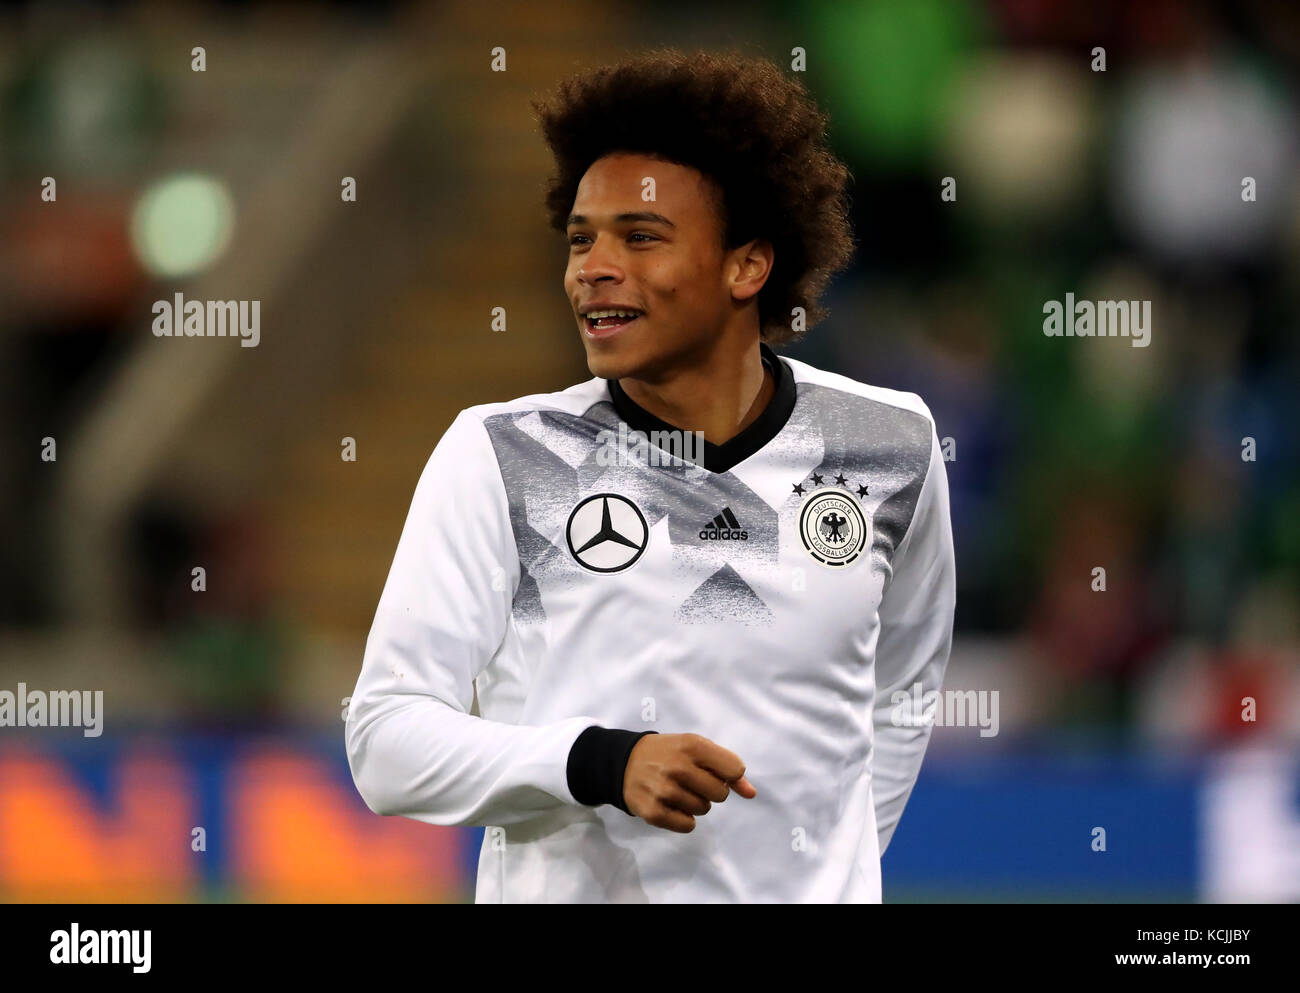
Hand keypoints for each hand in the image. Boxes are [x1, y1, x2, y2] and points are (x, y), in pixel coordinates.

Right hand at [622, 732, 755, 831]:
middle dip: (711, 790)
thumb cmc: (668, 753)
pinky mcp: (653, 812)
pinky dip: (684, 819)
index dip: (728, 774)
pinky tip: (671, 805)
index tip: (712, 770)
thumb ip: (727, 768)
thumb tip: (752, 793)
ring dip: (695, 803)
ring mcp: (665, 790)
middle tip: (692, 781)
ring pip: (704, 810)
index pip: (735, 769)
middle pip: (721, 794)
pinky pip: (688, 826)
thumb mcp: (697, 749)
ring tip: (678, 790)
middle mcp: (679, 767)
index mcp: (692, 745)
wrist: (625, 761)